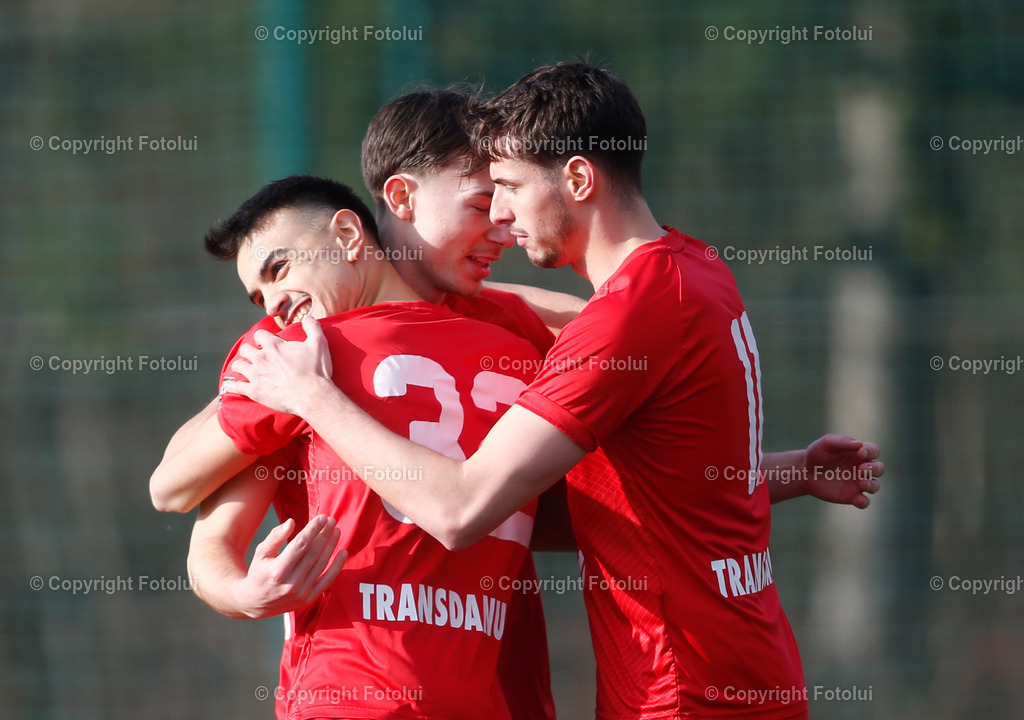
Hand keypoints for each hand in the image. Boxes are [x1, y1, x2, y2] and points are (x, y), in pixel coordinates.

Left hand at [222, 314, 332, 414]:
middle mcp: (261, 358)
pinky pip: (236, 387)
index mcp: (274, 346)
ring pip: (238, 365)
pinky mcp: (254, 391)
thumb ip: (312, 327)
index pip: (260, 334)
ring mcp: (256, 375)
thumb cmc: (315, 370)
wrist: (311, 395)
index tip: (266, 341)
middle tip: (254, 355)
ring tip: (243, 368)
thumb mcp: (318, 344)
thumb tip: (308, 317)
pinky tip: (229, 386)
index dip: (262, 337)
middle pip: (245, 349)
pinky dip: (232, 386)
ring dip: (240, 365)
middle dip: (249, 350)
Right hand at [231, 514, 346, 618]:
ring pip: (321, 564)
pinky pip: (327, 581)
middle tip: (331, 520)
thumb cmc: (258, 573)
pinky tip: (343, 552)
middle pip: (313, 553)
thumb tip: (291, 522)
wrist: (254, 603)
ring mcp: (301, 593)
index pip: (300, 545)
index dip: (313, 530)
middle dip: (324, 534)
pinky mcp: (308, 599)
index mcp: (277, 571)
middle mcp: (291, 583)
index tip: (322, 517)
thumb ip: (275, 537)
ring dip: (331, 546)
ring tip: (336, 531)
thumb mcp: (260, 553)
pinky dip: (337, 566)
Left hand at [802, 434, 883, 508]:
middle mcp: (861, 468)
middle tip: (861, 470)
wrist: (805, 472)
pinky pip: (864, 501)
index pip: (873, 450)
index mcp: (858, 453)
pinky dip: (864, 502)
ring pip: (875, 485)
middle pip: (879, 468)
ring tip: (862, 483)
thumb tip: (859, 444)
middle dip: (874, 469)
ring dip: (872, 485)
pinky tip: (859, 500)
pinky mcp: (851, 496)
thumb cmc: (817, 454)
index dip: (871, 451)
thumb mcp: (827, 443)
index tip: (861, 453)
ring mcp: (857, 483)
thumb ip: (842, 441)